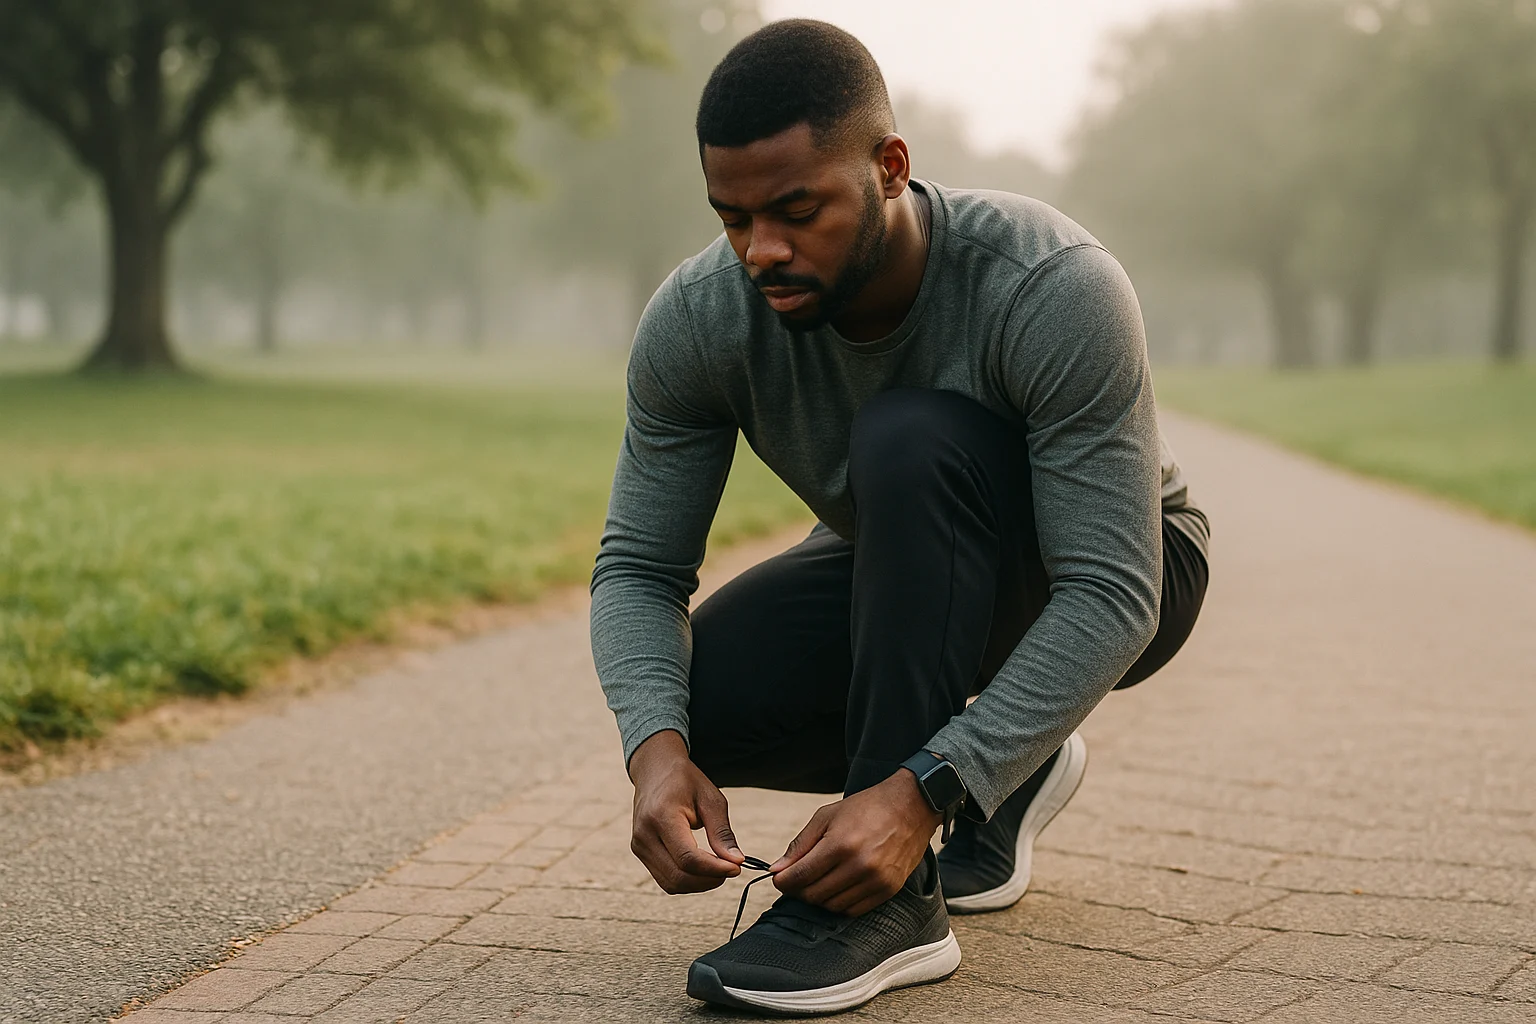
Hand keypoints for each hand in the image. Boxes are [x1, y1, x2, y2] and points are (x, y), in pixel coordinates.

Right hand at [627, 730, 744, 893]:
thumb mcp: (711, 799)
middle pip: (678, 876)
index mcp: (661, 816)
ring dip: (699, 884)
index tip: (737, 867)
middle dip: (709, 880)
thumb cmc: (685, 781)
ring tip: (718, 868)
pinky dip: (687, 880)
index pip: (688, 858)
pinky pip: (665, 878)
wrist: (654, 769)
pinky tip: (703, 868)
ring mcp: (639, 845)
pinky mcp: (640, 852)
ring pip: (671, 883)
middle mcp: (644, 834)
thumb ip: (722, 832)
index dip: (715, 869)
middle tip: (731, 869)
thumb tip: (736, 862)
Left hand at [770, 768, 941, 916]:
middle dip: (798, 890)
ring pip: (832, 906)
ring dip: (819, 898)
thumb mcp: (826, 816)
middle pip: (814, 895)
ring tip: (819, 880)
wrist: (910, 806)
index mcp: (840, 844)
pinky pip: (854, 910)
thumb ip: (800, 845)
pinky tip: (837, 887)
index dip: (783, 881)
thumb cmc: (866, 808)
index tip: (779, 878)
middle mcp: (859, 866)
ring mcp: (876, 881)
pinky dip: (839, 904)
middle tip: (797, 879)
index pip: (800, 877)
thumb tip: (777, 869)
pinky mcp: (888, 890)